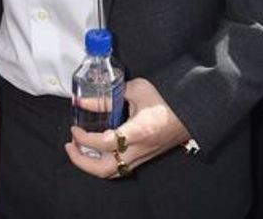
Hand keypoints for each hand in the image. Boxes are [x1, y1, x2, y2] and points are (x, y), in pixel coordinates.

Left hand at [65, 77, 190, 178]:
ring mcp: (144, 156)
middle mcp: (140, 149)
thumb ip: (109, 96)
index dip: (84, 139)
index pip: (104, 144)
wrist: (191, 111)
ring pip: (113, 173)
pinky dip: (103, 163)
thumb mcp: (136, 89)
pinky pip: (121, 168)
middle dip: (82, 161)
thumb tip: (83, 101)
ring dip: (91, 165)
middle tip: (70, 145)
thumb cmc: (166, 98)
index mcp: (139, 132)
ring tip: (80, 149)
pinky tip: (96, 150)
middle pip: (106, 170)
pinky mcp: (145, 157)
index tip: (74, 129)